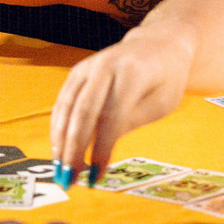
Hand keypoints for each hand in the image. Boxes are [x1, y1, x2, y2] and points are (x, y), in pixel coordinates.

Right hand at [50, 24, 197, 182]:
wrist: (157, 43)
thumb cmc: (165, 78)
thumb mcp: (161, 103)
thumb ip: (132, 121)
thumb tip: (100, 148)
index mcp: (133, 72)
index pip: (111, 116)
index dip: (102, 148)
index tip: (97, 176)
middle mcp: (105, 64)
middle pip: (83, 111)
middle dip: (74, 148)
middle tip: (69, 179)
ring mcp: (88, 66)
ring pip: (67, 106)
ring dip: (60, 141)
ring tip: (61, 171)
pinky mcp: (78, 71)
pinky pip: (63, 100)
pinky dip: (58, 127)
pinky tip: (58, 150)